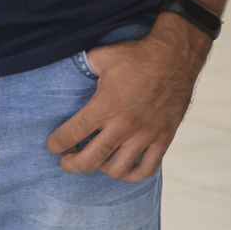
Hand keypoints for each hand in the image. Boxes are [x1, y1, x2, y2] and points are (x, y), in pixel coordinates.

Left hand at [46, 15, 212, 180]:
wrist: (177, 55)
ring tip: (98, 157)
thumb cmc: (138, 55)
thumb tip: (66, 72)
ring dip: (101, 167)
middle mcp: (125, 124)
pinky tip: (123, 165)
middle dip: (70, 164)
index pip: (70, 135)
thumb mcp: (103, 56)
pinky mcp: (163, 137)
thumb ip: (82, 67)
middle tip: (67, 158)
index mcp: (106, 104)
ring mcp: (146, 133)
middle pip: (89, 161)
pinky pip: (146, 169)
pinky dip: (132, 174)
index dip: (54, 144)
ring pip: (117, 170)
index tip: (53, 144)